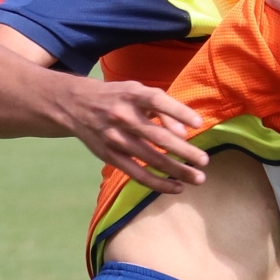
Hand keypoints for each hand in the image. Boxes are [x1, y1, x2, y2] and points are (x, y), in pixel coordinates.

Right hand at [54, 77, 206, 191]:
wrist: (74, 104)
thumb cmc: (117, 97)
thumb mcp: (137, 92)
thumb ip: (163, 109)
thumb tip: (185, 134)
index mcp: (131, 95)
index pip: (157, 101)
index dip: (178, 111)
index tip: (199, 123)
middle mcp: (122, 116)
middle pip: (157, 136)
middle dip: (184, 151)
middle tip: (205, 160)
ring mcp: (114, 138)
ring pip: (150, 159)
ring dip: (177, 171)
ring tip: (198, 178)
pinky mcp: (109, 156)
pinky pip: (137, 174)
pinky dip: (158, 183)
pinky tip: (177, 188)